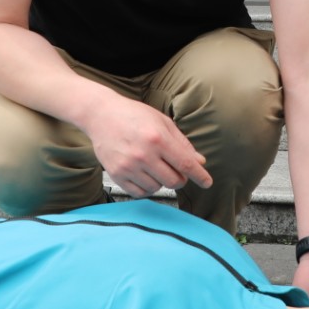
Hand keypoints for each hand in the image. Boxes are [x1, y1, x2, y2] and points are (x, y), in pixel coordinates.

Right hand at [88, 94, 211, 198]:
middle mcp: (144, 154)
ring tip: (155, 167)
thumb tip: (199, 161)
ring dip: (161, 182)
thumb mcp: (162, 122)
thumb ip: (182, 143)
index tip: (207, 182)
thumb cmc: (133, 115)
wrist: (101, 115)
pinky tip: (145, 175)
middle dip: (181, 178)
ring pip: (157, 188)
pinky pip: (139, 193)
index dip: (200, 176)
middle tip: (177, 170)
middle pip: (174, 181)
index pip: (186, 164)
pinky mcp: (116, 174)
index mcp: (158, 138)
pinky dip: (146, 188)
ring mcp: (128, 166)